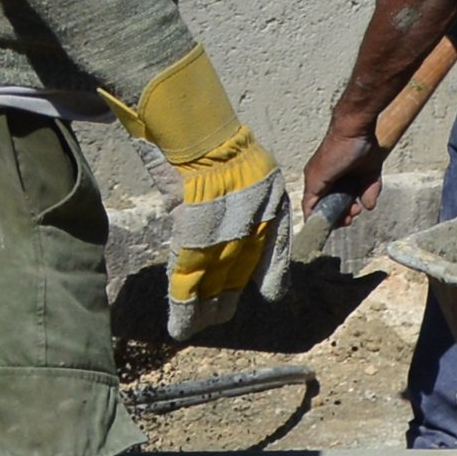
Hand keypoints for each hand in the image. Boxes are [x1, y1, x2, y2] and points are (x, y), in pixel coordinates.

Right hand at [111, 47, 279, 335]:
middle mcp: (254, 220)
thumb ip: (245, 199)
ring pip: (215, 280)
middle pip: (241, 269)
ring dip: (206, 307)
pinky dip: (184, 303)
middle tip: (222, 317)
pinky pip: (188, 277)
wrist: (195, 128)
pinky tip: (183, 323)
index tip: (267, 293)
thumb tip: (234, 219)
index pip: (274, 249)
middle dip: (230, 296)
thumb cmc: (214, 142)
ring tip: (200, 327)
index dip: (267, 274)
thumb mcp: (248, 170)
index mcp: (269, 202)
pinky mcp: (194, 235)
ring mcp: (224, 229)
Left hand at [298, 122, 386, 233]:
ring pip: (318, 209)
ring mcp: (314, 181)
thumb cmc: (362, 144)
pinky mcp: (313, 183)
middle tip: (355, 213)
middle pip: (324, 207)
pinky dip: (318, 218)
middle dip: (341, 216)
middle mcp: (319, 180)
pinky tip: (333, 221)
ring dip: (335, 218)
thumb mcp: (370, 174)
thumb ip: (370, 191)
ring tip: (351, 213)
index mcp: (331, 176)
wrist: (354, 130)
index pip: (331, 200)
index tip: (357, 210)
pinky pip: (309, 207)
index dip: (344, 211)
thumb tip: (369, 207)